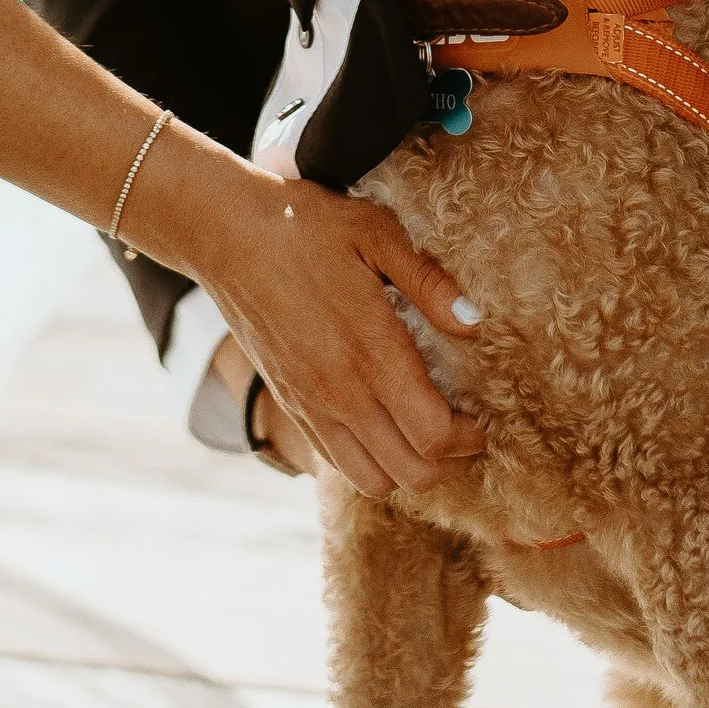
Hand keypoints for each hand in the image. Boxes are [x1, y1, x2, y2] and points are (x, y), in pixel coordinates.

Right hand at [184, 168, 486, 500]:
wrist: (228, 235)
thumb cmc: (306, 227)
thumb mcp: (376, 233)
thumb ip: (429, 283)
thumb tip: (473, 325)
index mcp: (371, 351)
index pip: (433, 436)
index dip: (468, 437)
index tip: (480, 416)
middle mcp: (341, 392)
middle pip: (412, 473)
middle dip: (449, 461)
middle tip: (463, 428)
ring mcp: (311, 405)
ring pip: (374, 480)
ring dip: (408, 468)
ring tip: (423, 432)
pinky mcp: (291, 405)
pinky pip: (337, 463)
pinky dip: (369, 460)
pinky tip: (381, 422)